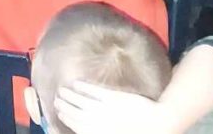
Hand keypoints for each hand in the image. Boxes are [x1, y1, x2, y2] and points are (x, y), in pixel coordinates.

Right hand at [55, 82, 182, 133]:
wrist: (157, 124)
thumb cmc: (137, 132)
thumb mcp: (112, 133)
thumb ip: (96, 129)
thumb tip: (81, 125)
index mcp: (95, 133)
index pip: (74, 125)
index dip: (64, 118)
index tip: (59, 112)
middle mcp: (95, 122)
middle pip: (73, 112)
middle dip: (62, 105)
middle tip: (56, 99)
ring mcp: (103, 109)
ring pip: (79, 101)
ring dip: (68, 94)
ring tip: (62, 90)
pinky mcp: (112, 97)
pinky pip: (92, 91)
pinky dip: (82, 87)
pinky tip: (76, 83)